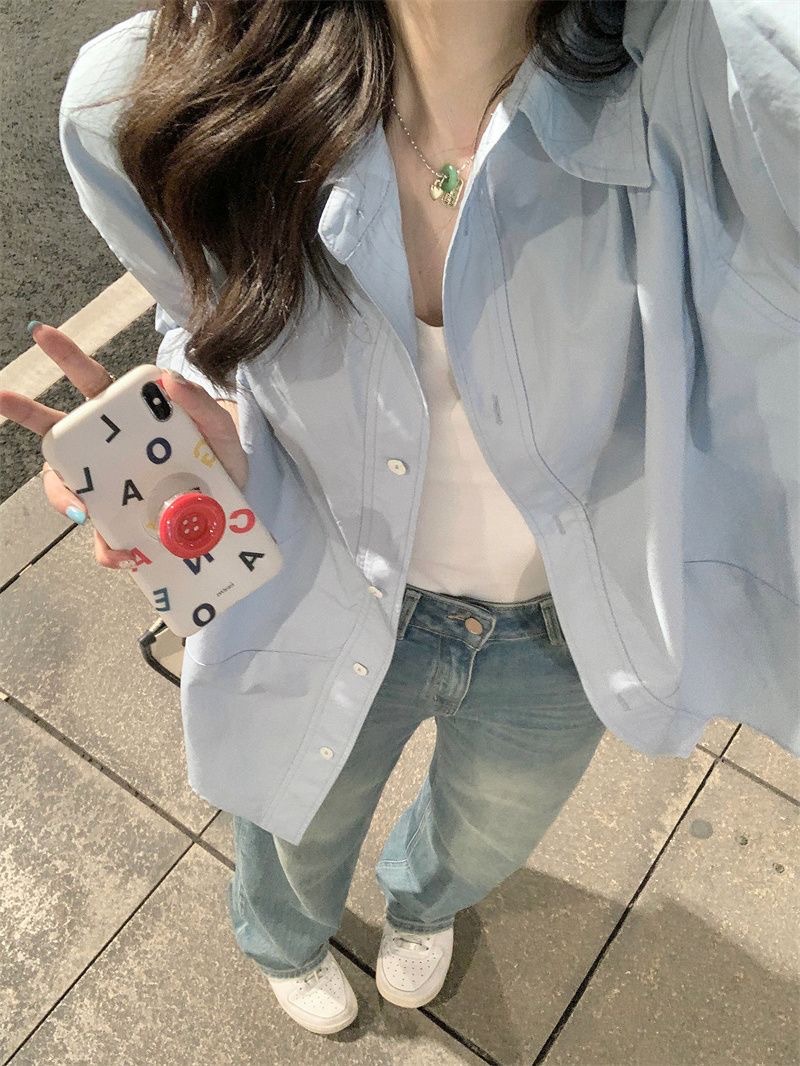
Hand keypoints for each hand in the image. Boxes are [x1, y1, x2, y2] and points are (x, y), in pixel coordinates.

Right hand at [0, 322, 247, 568]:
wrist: (240, 510)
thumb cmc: (222, 461)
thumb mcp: (220, 432)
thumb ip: (200, 405)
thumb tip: (169, 378)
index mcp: (131, 418)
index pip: (94, 382)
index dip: (66, 357)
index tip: (41, 333)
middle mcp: (110, 449)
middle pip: (58, 430)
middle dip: (26, 412)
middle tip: (0, 396)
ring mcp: (111, 486)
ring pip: (66, 487)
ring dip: (65, 499)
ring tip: (85, 512)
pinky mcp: (122, 524)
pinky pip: (102, 539)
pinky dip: (109, 548)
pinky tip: (127, 554)